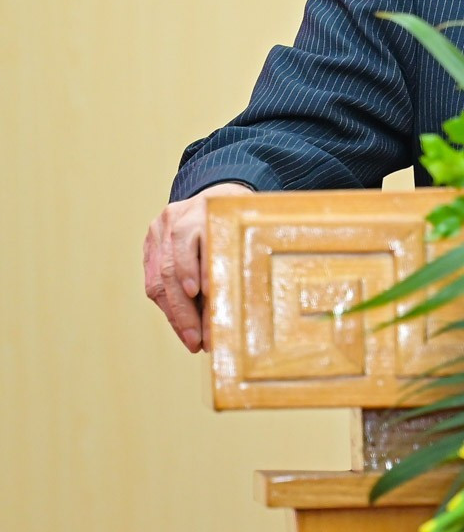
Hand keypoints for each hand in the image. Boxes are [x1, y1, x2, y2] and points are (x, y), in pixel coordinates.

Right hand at [144, 182, 252, 351]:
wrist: (216, 192)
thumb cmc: (239, 218)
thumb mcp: (246, 228)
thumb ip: (238, 258)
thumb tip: (238, 308)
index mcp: (208, 209)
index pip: (201, 244)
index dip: (200, 272)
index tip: (206, 298)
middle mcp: (178, 218)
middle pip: (174, 269)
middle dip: (186, 310)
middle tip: (199, 339)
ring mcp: (159, 230)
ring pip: (160, 278)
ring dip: (175, 315)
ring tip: (191, 340)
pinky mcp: (150, 242)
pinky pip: (153, 280)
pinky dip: (168, 306)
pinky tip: (181, 325)